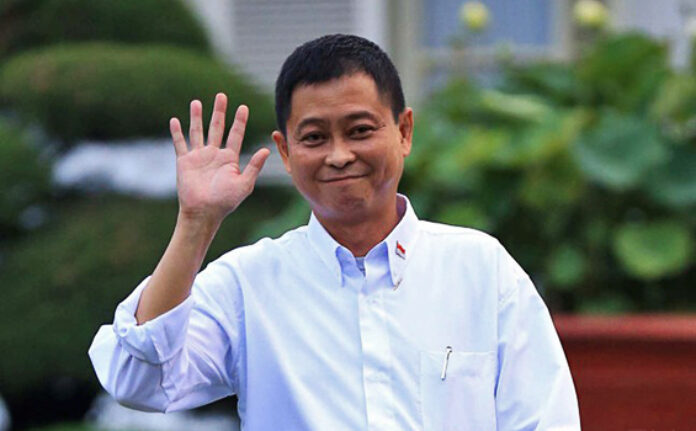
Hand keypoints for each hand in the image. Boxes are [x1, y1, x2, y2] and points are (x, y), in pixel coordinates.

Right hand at [169, 93, 269, 225]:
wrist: (204, 212)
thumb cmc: (226, 202)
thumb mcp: (244, 184)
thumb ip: (254, 166)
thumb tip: (266, 149)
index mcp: (229, 159)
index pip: (236, 135)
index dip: (239, 121)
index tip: (243, 107)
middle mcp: (214, 155)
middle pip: (217, 128)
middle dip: (219, 112)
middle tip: (221, 96)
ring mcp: (199, 157)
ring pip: (198, 131)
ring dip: (197, 117)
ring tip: (196, 102)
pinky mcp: (184, 162)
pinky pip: (180, 144)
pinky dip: (177, 132)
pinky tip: (174, 120)